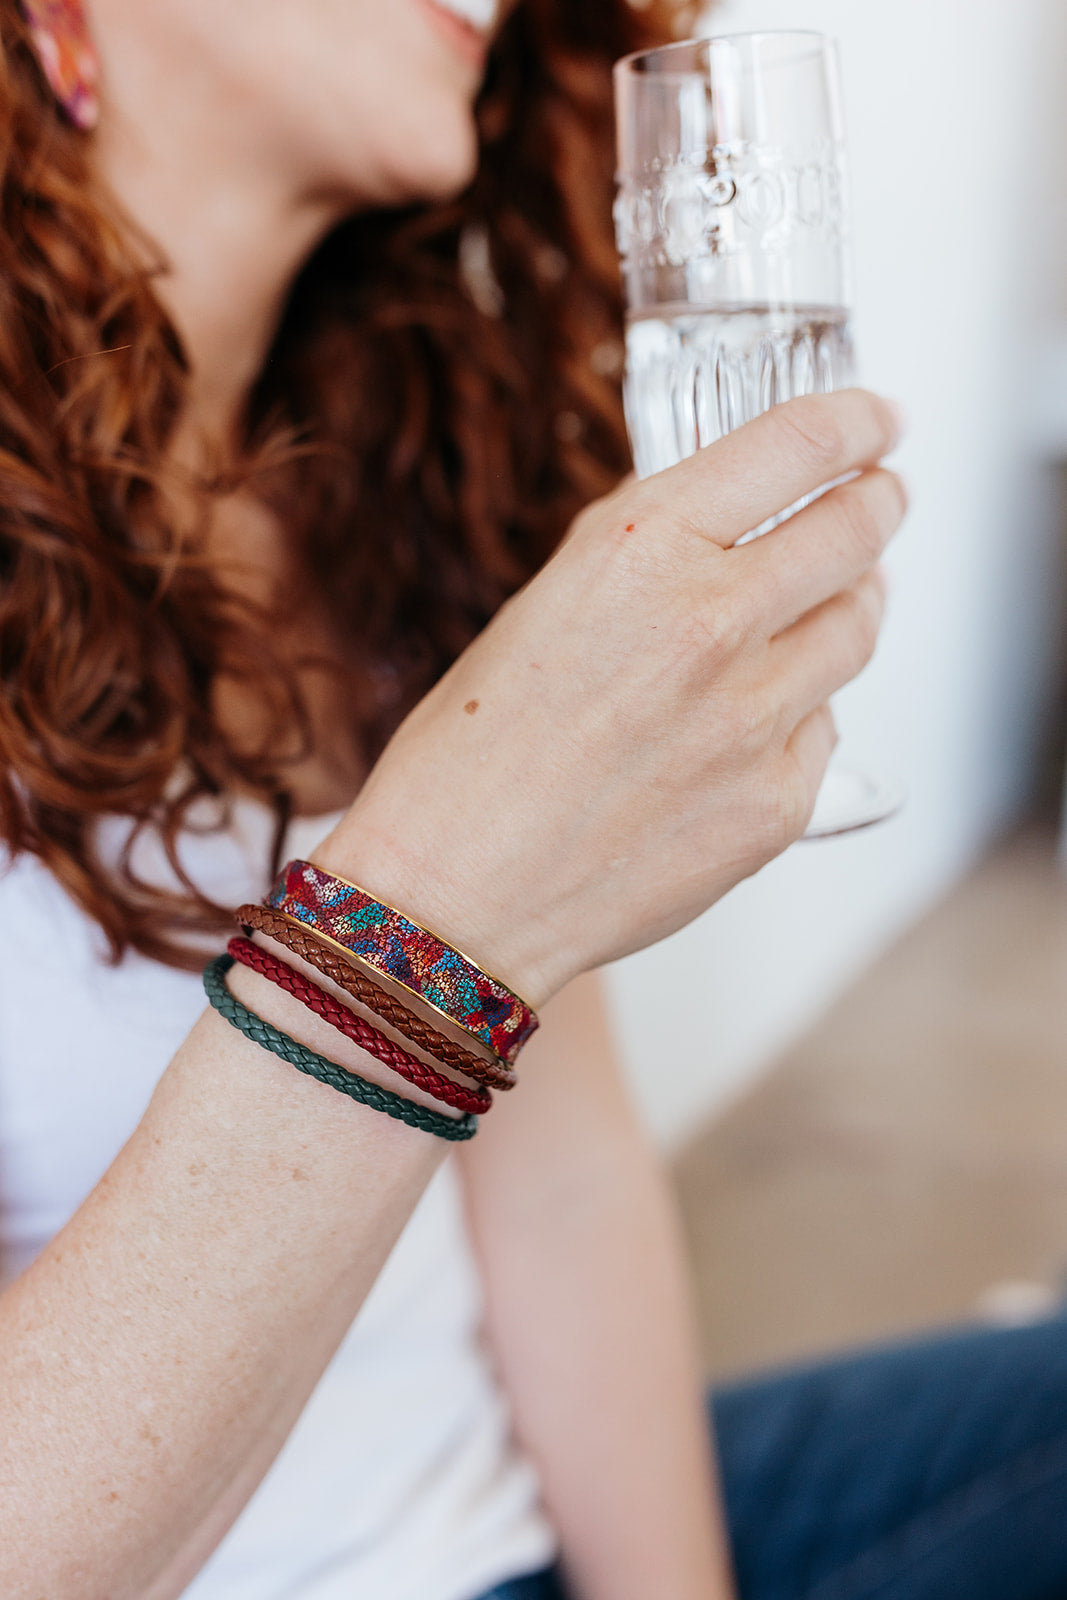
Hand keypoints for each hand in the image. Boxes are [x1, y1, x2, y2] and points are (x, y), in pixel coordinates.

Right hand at [316, 389, 906, 1005]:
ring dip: (851, 601)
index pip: (798, 445)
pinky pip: (822, 727)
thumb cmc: (471, 757)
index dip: (857, 421)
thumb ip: (643, 554)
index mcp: (640, 551)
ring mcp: (755, 719)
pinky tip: (749, 725)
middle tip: (881, 496)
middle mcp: (712, 622)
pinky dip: (801, 711)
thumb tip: (725, 520)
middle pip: (856, 530)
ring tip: (827, 603)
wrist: (457, 895)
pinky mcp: (777, 803)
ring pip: (857, 628)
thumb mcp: (545, 605)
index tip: (879, 420)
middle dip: (879, 501)